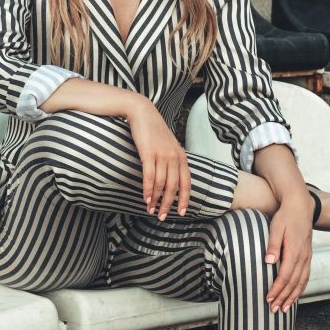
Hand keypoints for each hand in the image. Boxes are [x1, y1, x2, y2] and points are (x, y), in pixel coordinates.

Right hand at [125, 96, 191, 219]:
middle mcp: (174, 157)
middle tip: (162, 216)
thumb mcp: (169, 145)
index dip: (184, 199)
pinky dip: (148, 190)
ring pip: (162, 184)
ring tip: (150, 210)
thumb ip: (172, 160)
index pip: (186, 183)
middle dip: (168, 204)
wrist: (143, 113)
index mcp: (181, 156)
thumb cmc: (154, 131)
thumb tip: (172, 178)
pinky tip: (146, 198)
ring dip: (156, 200)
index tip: (181, 213)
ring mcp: (162, 155)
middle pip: (174, 187)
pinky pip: (150, 176)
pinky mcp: (149, 153)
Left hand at [264, 192, 313, 313]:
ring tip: (285, 309)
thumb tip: (268, 261)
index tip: (268, 299)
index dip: (277, 289)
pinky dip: (300, 288)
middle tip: (274, 310)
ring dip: (293, 297)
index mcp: (294, 250)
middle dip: (284, 298)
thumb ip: (272, 245)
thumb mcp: (275, 227)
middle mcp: (303, 256)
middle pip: (293, 283)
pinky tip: (295, 295)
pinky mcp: (308, 256)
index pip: (284, 275)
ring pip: (301, 282)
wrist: (301, 206)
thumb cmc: (285, 216)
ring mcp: (307, 257)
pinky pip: (306, 276)